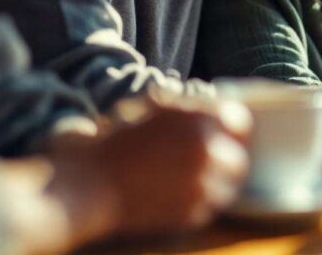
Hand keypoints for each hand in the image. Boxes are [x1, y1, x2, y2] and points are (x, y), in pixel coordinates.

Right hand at [50, 97, 250, 242]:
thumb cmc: (108, 143)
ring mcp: (203, 186)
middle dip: (222, 156)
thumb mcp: (146, 108)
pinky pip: (210, 207)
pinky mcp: (193, 215)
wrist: (84, 187)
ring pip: (228, 184)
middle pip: (237, 155)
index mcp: (199, 119)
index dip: (227, 126)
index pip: (238, 119)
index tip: (219, 132)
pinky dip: (200, 202)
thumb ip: (182, 107)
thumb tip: (204, 105)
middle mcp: (209, 151)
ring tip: (187, 180)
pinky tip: (177, 195)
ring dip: (214, 181)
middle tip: (200, 160)